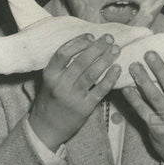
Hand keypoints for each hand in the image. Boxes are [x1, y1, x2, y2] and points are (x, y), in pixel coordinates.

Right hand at [29, 34, 121, 150]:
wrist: (46, 128)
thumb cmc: (50, 100)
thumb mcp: (50, 81)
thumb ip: (62, 67)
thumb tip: (85, 45)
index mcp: (50, 75)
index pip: (63, 53)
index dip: (78, 42)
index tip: (91, 36)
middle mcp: (61, 85)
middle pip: (81, 61)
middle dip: (97, 47)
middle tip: (110, 38)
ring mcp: (73, 97)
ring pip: (93, 73)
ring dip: (106, 59)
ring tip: (116, 49)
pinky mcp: (85, 108)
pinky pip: (100, 90)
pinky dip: (110, 78)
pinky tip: (117, 68)